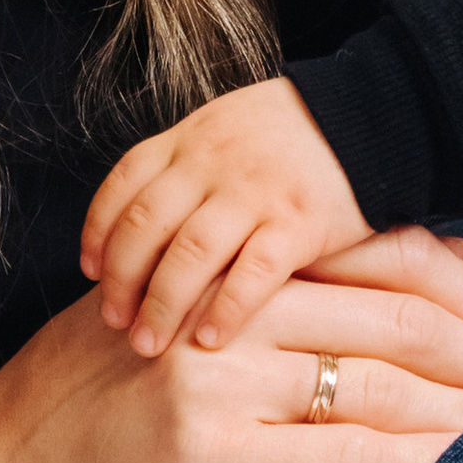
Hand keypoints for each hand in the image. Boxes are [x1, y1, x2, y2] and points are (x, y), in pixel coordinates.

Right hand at [0, 224, 462, 462]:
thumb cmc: (106, 397)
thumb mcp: (198, 314)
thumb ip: (306, 282)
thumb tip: (439, 248)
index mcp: (239, 270)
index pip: (380, 260)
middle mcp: (238, 312)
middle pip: (399, 320)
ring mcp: (225, 382)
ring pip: (384, 385)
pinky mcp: (217, 457)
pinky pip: (344, 457)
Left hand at [84, 77, 369, 355]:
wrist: (373, 117)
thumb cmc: (294, 136)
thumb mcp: (226, 129)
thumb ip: (185, 169)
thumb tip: (139, 231)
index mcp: (189, 139)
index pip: (123, 186)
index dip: (98, 233)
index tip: (89, 272)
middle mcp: (214, 163)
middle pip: (146, 226)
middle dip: (121, 280)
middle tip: (113, 323)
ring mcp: (257, 192)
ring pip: (189, 254)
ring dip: (162, 305)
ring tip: (148, 345)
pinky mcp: (301, 222)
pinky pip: (253, 273)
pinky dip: (227, 310)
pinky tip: (210, 341)